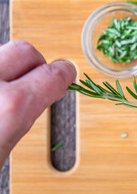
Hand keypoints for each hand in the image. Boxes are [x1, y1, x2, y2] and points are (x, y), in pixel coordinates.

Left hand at [0, 40, 75, 167]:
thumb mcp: (1, 149)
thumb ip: (22, 115)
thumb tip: (39, 94)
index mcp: (9, 106)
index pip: (53, 74)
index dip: (64, 74)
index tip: (67, 73)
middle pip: (24, 50)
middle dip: (35, 63)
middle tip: (33, 80)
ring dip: (7, 68)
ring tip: (5, 89)